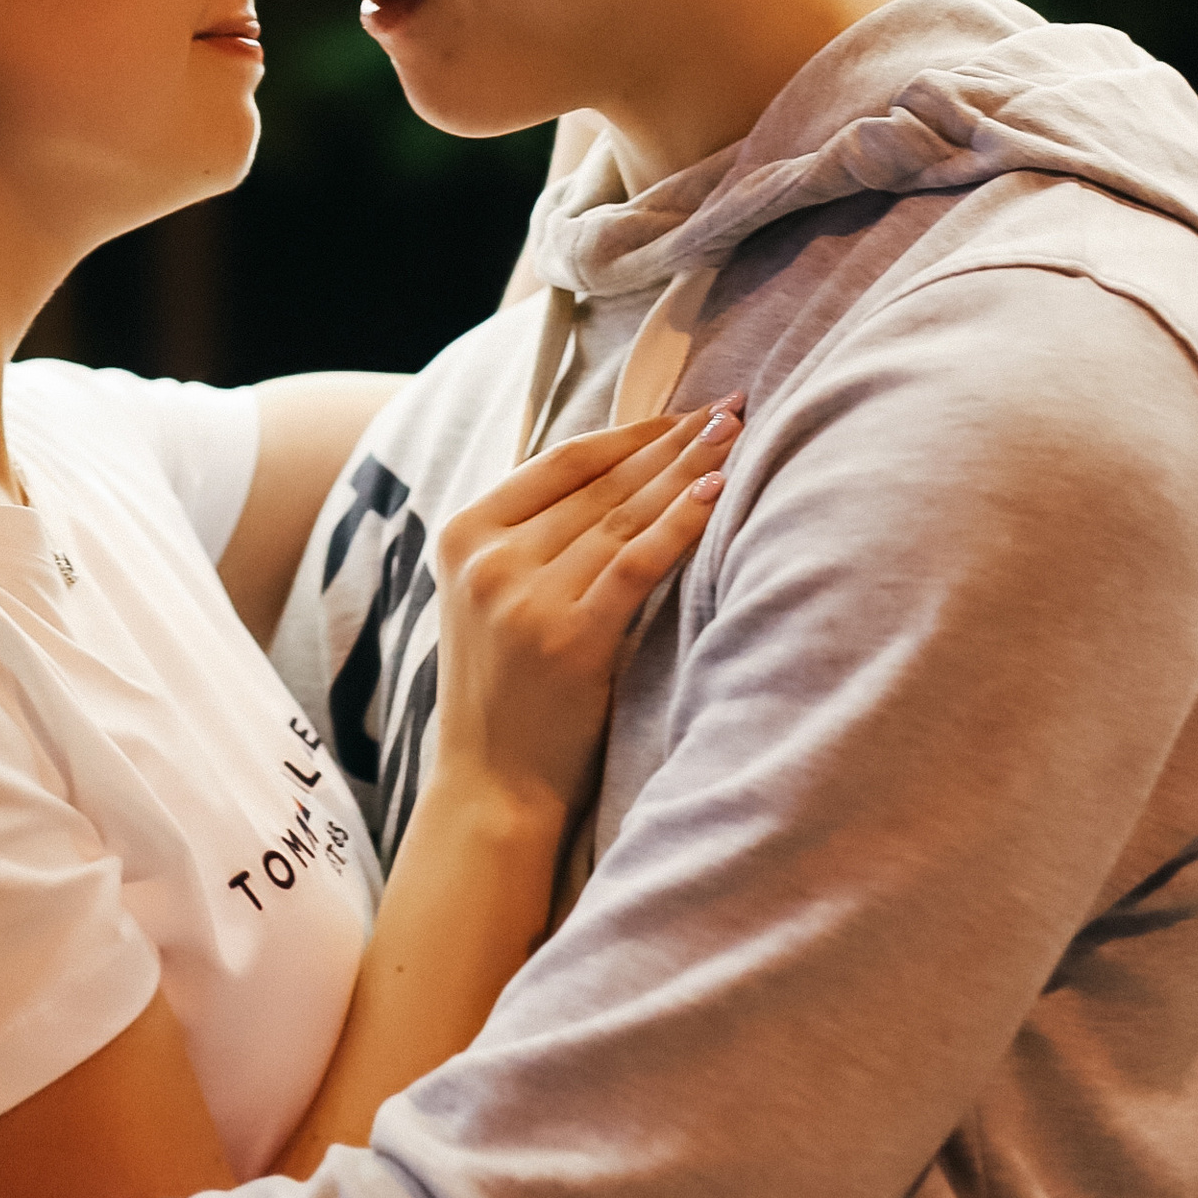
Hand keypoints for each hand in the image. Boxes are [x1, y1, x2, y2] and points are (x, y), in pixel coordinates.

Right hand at [429, 406, 737, 832]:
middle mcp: (488, 558)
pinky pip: (635, 563)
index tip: (684, 413)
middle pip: (600, 483)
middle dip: (671, 443)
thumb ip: (531, 537)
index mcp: (462, 534)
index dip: (631, 433)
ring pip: (622, 516)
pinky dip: (680, 524)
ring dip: (686, 471)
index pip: (561, 462)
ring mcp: (523, 597)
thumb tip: (620, 472)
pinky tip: (717, 494)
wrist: (491, 787)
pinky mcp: (566, 637)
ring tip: (735, 437)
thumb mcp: (491, 597)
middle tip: (729, 410)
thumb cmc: (505, 693)